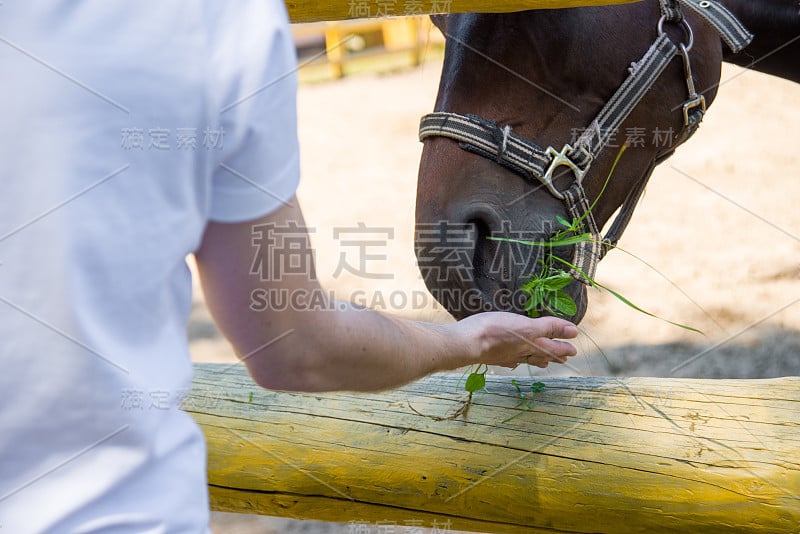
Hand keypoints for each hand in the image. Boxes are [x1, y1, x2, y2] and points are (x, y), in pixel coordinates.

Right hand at [456, 312, 577, 368]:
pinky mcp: (492, 355)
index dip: (563, 344)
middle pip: (541, 354)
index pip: (553, 345)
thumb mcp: (526, 326)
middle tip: (565, 357)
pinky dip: (515, 361)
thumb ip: (549, 328)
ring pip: (526, 358)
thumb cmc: (495, 331)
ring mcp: (506, 355)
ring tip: (544, 363)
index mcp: (532, 344)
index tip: (574, 346)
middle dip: (554, 355)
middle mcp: (521, 352)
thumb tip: (573, 332)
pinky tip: (513, 362)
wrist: (466, 344)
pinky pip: (509, 360)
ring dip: (537, 359)